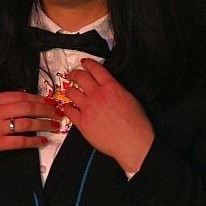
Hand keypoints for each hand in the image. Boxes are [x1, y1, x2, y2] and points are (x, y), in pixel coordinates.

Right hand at [0, 91, 61, 171]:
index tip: (48, 101)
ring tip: (53, 126)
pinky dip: (34, 142)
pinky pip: (21, 142)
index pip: (19, 96)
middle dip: (46, 109)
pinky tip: (42, 141)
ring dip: (44, 124)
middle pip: (27, 107)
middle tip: (57, 112)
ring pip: (27, 123)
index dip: (37, 98)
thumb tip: (18, 94)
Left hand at [62, 59, 154, 175]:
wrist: (133, 143)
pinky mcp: (81, 122)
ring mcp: (87, 108)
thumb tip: (108, 86)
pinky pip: (68, 110)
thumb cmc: (137, 124)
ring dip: (70, 90)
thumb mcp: (131, 99)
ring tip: (71, 92)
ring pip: (71, 92)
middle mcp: (97, 95)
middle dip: (74, 73)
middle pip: (80, 77)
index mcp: (112, 87)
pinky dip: (68, 108)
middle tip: (72, 75)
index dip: (88, 63)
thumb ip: (116, 90)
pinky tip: (70, 108)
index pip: (96, 69)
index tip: (84, 62)